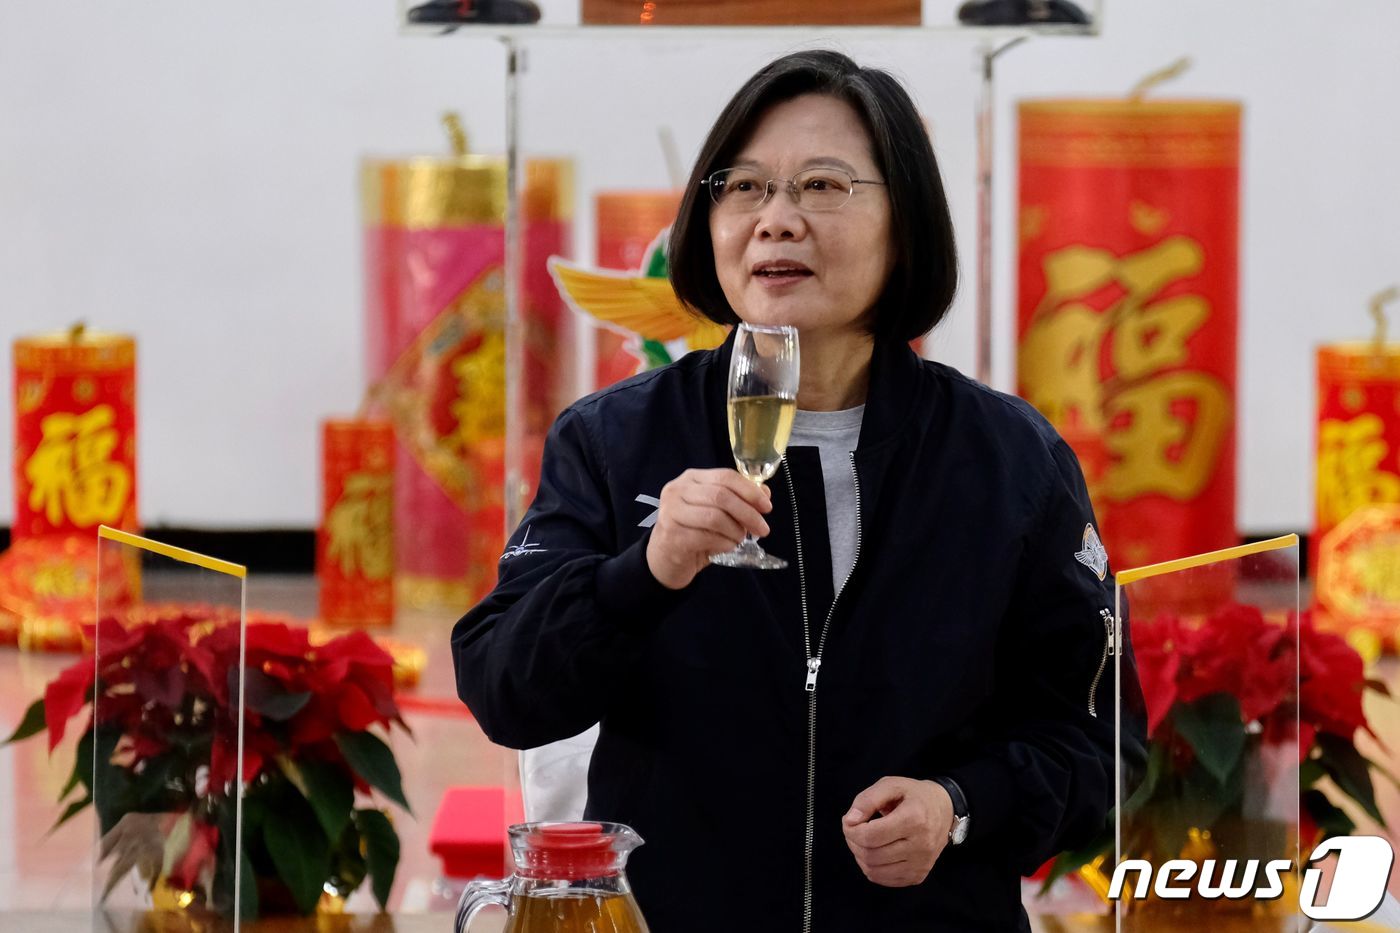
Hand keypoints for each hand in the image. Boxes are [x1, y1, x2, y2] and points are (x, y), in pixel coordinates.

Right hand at [645, 468, 772, 589]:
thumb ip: (738, 500)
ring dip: (736, 530)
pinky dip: (725, 544)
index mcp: (691, 479)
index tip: (767, 507)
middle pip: (721, 496)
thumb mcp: (717, 512)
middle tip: (763, 529)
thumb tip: (765, 493)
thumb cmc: (694, 532)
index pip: (725, 476)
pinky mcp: (672, 535)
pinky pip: (707, 537)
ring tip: (740, 539)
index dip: (750, 490)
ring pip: (714, 517)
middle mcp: (677, 490)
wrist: (665, 559)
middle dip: (748, 513)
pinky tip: (728, 547)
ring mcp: (671, 512)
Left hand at [841, 777, 954, 887]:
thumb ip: (867, 800)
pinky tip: (875, 852)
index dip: (851, 830)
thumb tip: (850, 821)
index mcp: (914, 819)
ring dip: (860, 856)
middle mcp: (921, 845)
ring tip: (864, 840)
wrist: (945, 810)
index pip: (870, 836)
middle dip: (853, 842)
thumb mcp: (891, 785)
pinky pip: (884, 880)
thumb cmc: (915, 795)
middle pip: (870, 855)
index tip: (849, 821)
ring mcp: (921, 864)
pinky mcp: (918, 876)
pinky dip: (871, 868)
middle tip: (854, 829)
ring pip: (874, 871)